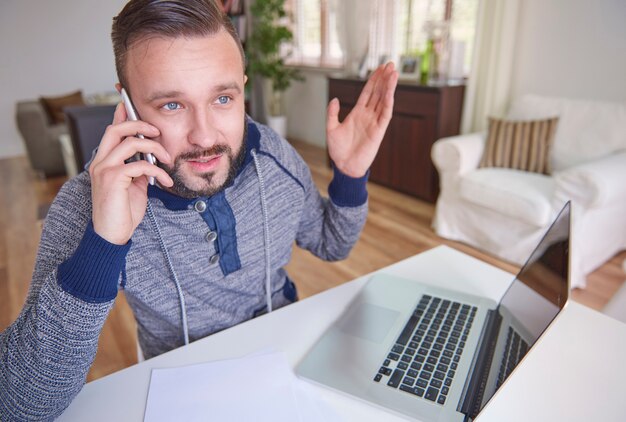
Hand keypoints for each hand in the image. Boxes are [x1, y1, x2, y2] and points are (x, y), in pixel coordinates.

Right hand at [89, 103, 173, 244]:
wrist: (113, 234)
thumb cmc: (123, 211)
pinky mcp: (112, 179)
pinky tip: (166, 181)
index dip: (121, 114)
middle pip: (116, 129)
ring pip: (129, 143)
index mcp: (104, 161)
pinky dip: (157, 170)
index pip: (111, 131)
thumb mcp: (134, 185)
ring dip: (154, 148)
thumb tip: (150, 158)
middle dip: (139, 124)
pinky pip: (139, 165)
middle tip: (157, 131)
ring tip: (167, 159)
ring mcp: (104, 169)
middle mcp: (100, 162)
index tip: (130, 102)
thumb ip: (138, 168)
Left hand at [326, 62, 398, 176]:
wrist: (344, 166)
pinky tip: (390, 93)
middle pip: (378, 93)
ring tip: (393, 73)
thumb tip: (334, 99)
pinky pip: (385, 115)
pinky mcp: (378, 131)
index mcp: (357, 113)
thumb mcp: (331, 128)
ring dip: (388, 87)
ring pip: (383, 101)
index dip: (373, 80)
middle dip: (384, 79)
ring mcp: (374, 122)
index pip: (368, 93)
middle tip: (390, 64)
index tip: (379, 68)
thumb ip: (332, 113)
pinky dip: (388, 103)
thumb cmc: (338, 150)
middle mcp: (368, 115)